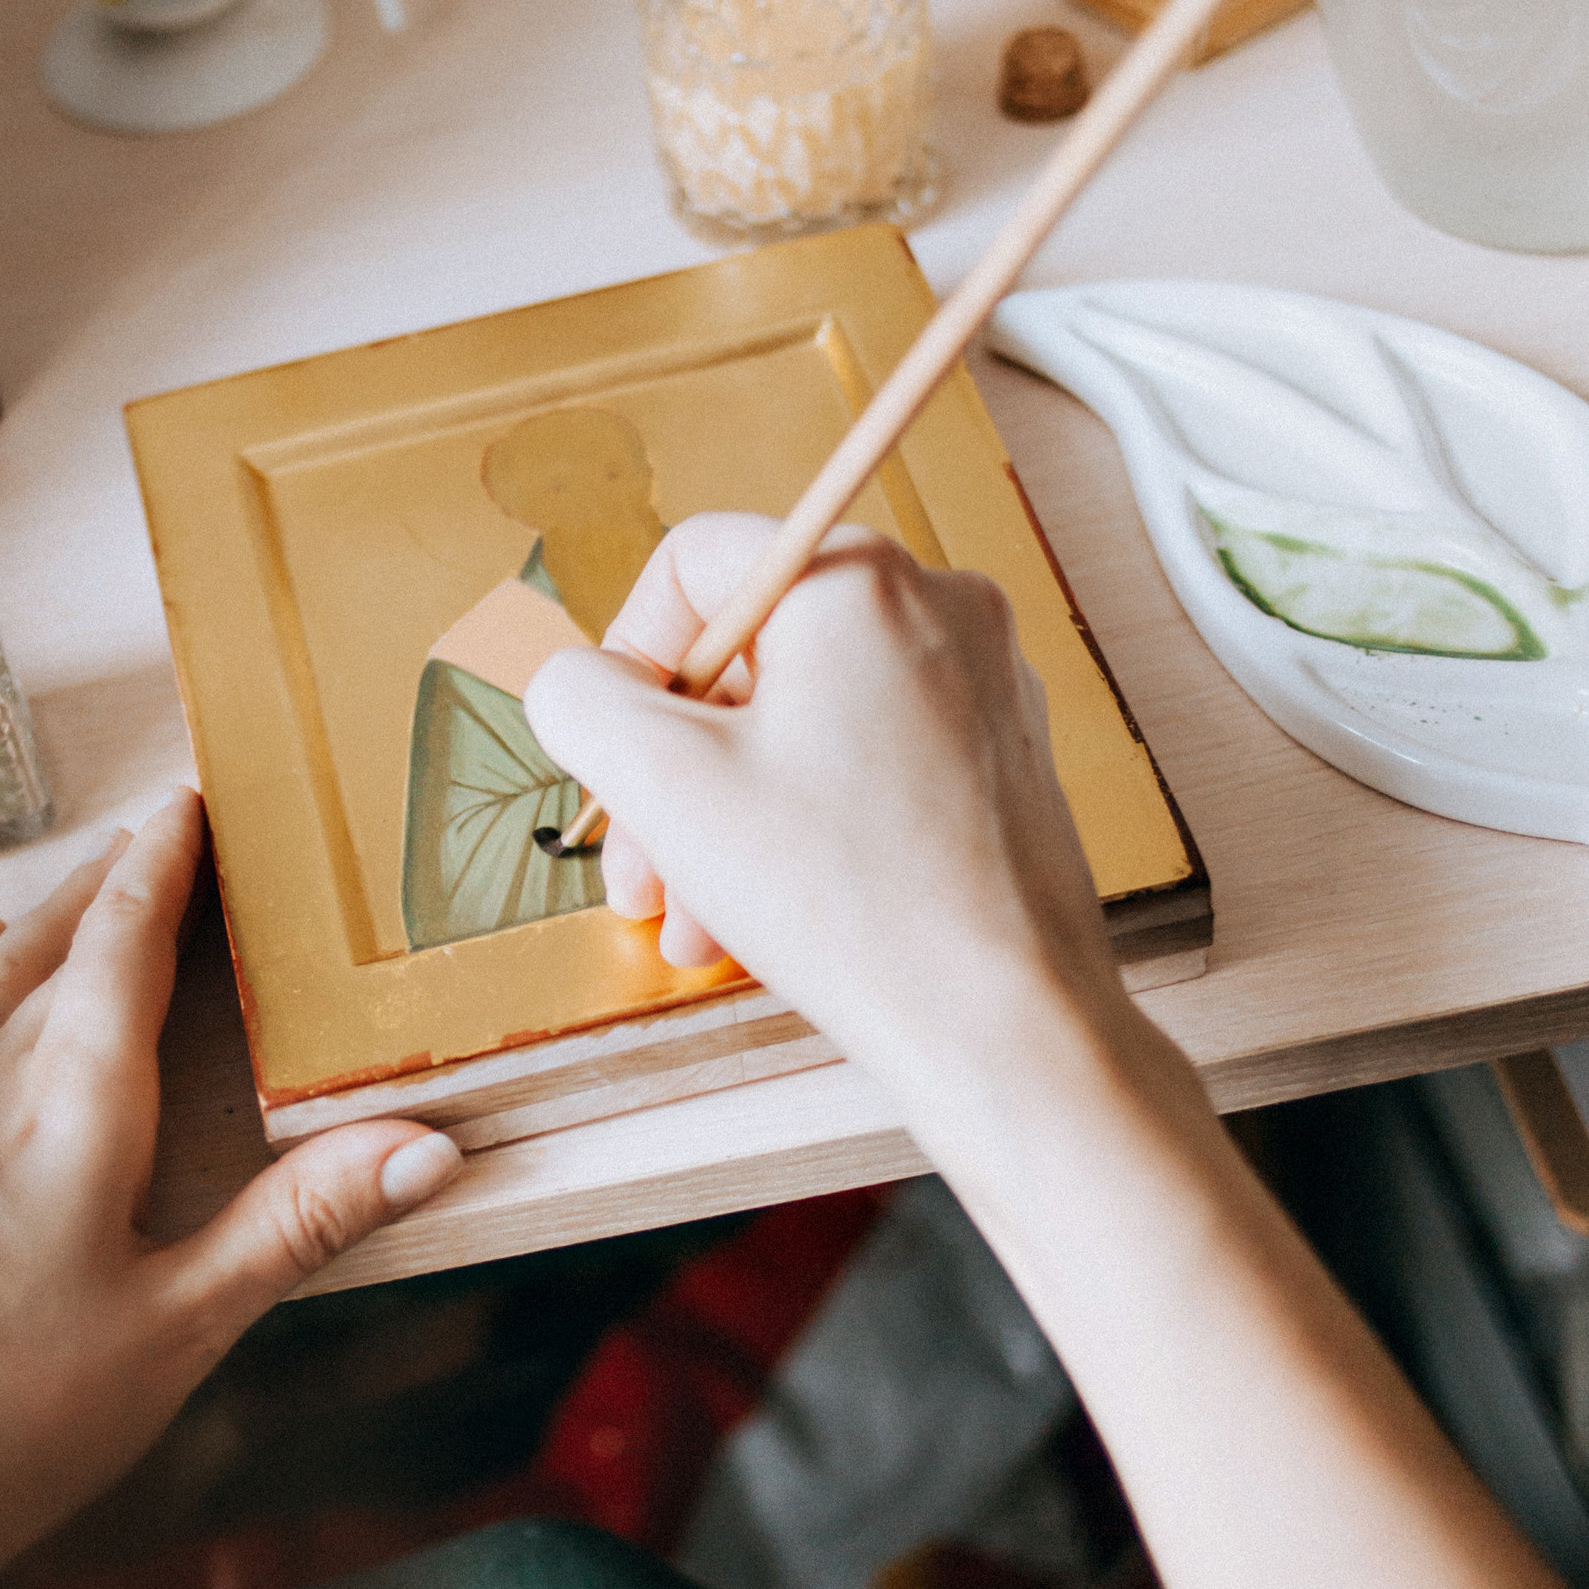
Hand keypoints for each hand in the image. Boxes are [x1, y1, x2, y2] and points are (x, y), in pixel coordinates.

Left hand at [0, 792, 459, 1588]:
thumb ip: (301, 1221)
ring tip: (89, 883)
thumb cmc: (20, 1431)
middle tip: (167, 833)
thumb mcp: (184, 1330)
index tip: (192, 804)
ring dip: (40, 915)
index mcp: (72, 1104)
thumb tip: (431, 1143)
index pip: (122, 941)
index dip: (161, 864)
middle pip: (52, 937)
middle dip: (114, 878)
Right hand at [525, 515, 1130, 1155]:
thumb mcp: (663, 782)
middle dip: (673, 770)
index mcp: (859, 580)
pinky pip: (866, 767)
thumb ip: (580, 698)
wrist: (1009, 1026)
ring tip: (693, 921)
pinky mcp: (1000, 762)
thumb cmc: (850, 899)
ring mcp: (982, 687)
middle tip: (639, 871)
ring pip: (803, 724)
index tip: (614, 756)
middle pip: (748, 657)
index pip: (696, 562)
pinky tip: (764, 919)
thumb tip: (579, 682)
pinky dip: (802, 830)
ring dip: (725, 817)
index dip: (628, 656)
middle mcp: (939, 609)